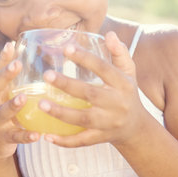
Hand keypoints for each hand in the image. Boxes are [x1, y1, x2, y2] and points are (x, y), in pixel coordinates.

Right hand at [0, 42, 39, 160]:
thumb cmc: (6, 115)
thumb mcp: (8, 98)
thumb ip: (19, 84)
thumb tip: (43, 60)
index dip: (2, 59)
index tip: (10, 44)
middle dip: (5, 75)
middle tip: (17, 64)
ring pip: (2, 112)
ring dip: (12, 105)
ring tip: (23, 98)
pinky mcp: (3, 138)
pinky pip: (15, 136)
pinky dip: (25, 136)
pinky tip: (37, 135)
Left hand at [38, 31, 149, 146]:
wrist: (137, 127)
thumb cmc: (126, 93)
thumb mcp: (128, 72)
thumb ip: (119, 53)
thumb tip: (109, 34)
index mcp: (122, 84)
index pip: (103, 69)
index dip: (85, 58)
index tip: (66, 49)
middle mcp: (117, 103)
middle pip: (90, 93)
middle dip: (67, 85)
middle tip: (46, 75)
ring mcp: (108, 123)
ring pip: (82, 119)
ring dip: (60, 113)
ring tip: (40, 103)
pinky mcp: (101, 138)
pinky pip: (81, 141)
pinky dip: (64, 141)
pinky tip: (46, 136)